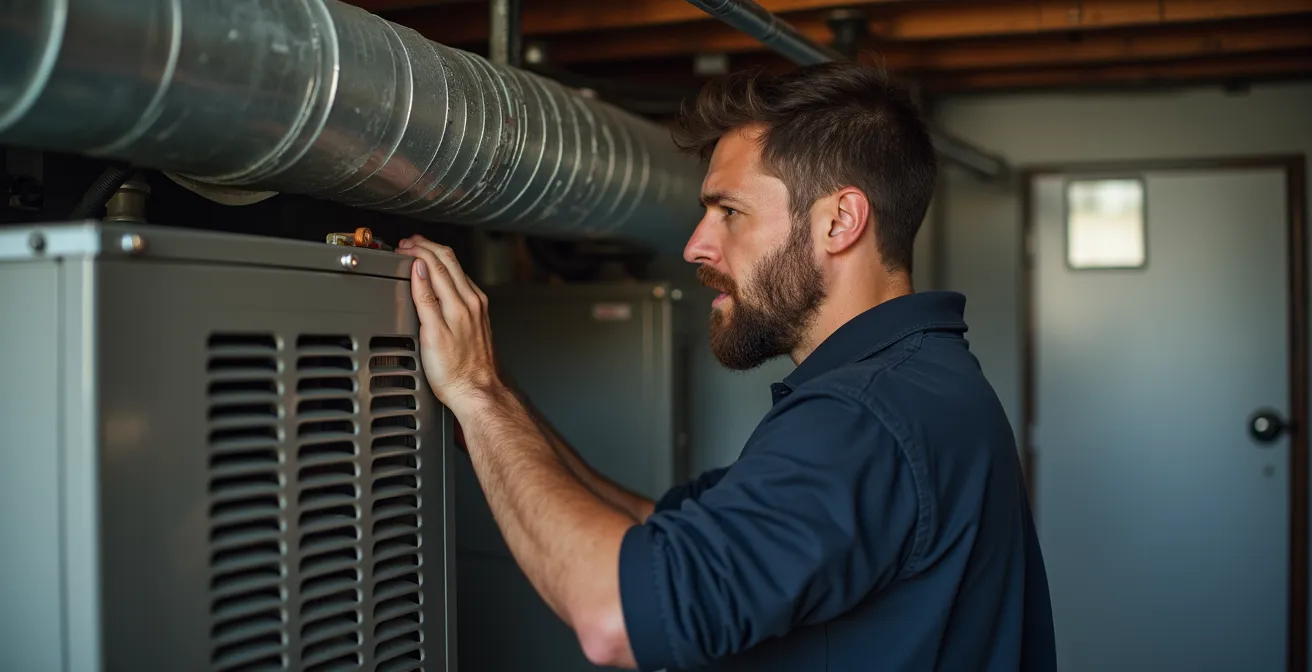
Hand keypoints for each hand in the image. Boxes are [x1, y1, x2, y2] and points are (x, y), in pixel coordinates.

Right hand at [396, 235, 502, 414]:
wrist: (477, 391)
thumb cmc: (454, 372)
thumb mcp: (432, 335)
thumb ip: (425, 299)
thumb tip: (419, 270)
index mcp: (460, 303)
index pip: (437, 263)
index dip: (417, 250)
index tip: (402, 247)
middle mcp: (473, 301)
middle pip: (450, 260)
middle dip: (428, 246)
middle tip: (409, 242)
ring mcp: (478, 308)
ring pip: (458, 270)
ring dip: (437, 256)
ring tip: (420, 252)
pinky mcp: (479, 316)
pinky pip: (463, 283)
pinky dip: (447, 272)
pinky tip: (439, 276)